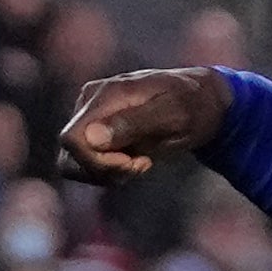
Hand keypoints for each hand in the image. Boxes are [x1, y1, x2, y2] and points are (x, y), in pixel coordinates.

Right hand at [56, 67, 233, 183]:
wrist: (202, 101)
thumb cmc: (192, 105)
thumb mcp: (173, 114)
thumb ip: (133, 123)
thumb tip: (91, 137)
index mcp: (105, 95)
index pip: (72, 139)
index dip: (96, 161)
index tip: (131, 162)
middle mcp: (90, 105)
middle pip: (69, 156)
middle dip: (104, 171)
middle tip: (141, 165)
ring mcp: (90, 119)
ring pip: (75, 165)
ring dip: (107, 174)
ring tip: (141, 163)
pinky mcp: (96, 133)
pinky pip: (88, 165)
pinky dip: (111, 172)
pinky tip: (138, 161)